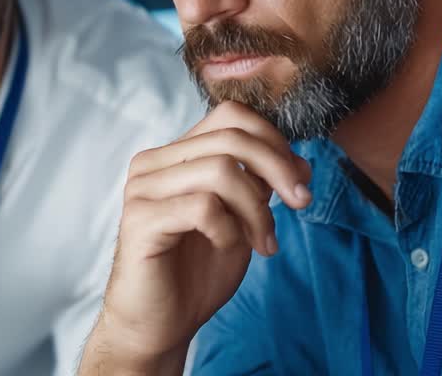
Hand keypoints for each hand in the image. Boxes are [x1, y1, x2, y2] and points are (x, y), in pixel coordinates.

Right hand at [79, 101, 311, 374]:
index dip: (273, 140)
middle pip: (230, 137)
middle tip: (301, 203)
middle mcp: (153, 163)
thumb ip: (260, 187)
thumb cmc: (196, 273)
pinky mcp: (140, 220)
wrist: (159, 325)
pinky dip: (229, 228)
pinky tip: (229, 247)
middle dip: (278, 168)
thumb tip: (301, 165)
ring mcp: (142, 189)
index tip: (298, 180)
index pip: (230, 116)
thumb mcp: (240, 220)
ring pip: (220, 169)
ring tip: (264, 242)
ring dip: (257, 208)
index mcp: (175, 155)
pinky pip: (202, 207)